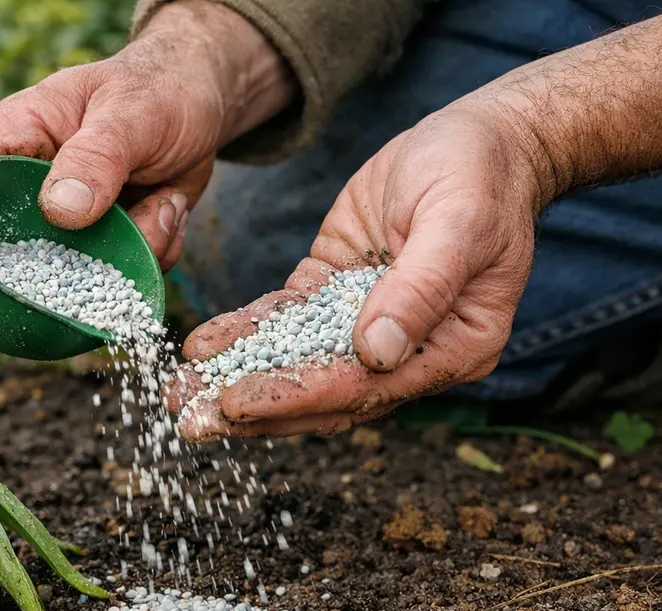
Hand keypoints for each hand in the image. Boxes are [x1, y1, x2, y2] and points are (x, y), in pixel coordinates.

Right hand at [0, 0, 294, 270]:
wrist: (202, 99)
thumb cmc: (156, 89)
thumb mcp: (130, 113)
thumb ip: (96, 157)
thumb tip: (58, 211)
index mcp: (12, 141)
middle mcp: (30, 189)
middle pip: (7, 255)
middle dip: (63, 266)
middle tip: (111, 245)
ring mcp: (69, 224)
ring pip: (79, 276)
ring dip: (132, 250)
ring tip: (163, 199)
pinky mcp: (107, 246)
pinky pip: (123, 277)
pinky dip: (156, 250)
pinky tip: (170, 206)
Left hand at [165, 103, 544, 439]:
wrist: (479, 137)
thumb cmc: (481, 176)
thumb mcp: (458, 222)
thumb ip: (420, 288)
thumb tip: (377, 353)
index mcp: (453, 349)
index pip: (364, 386)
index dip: (298, 395)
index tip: (238, 404)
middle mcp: (409, 350)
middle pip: (323, 391)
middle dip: (254, 408)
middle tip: (191, 421)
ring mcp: (367, 323)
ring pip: (296, 363)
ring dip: (237, 379)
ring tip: (179, 396)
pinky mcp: (336, 292)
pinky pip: (285, 321)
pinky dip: (244, 333)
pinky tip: (202, 345)